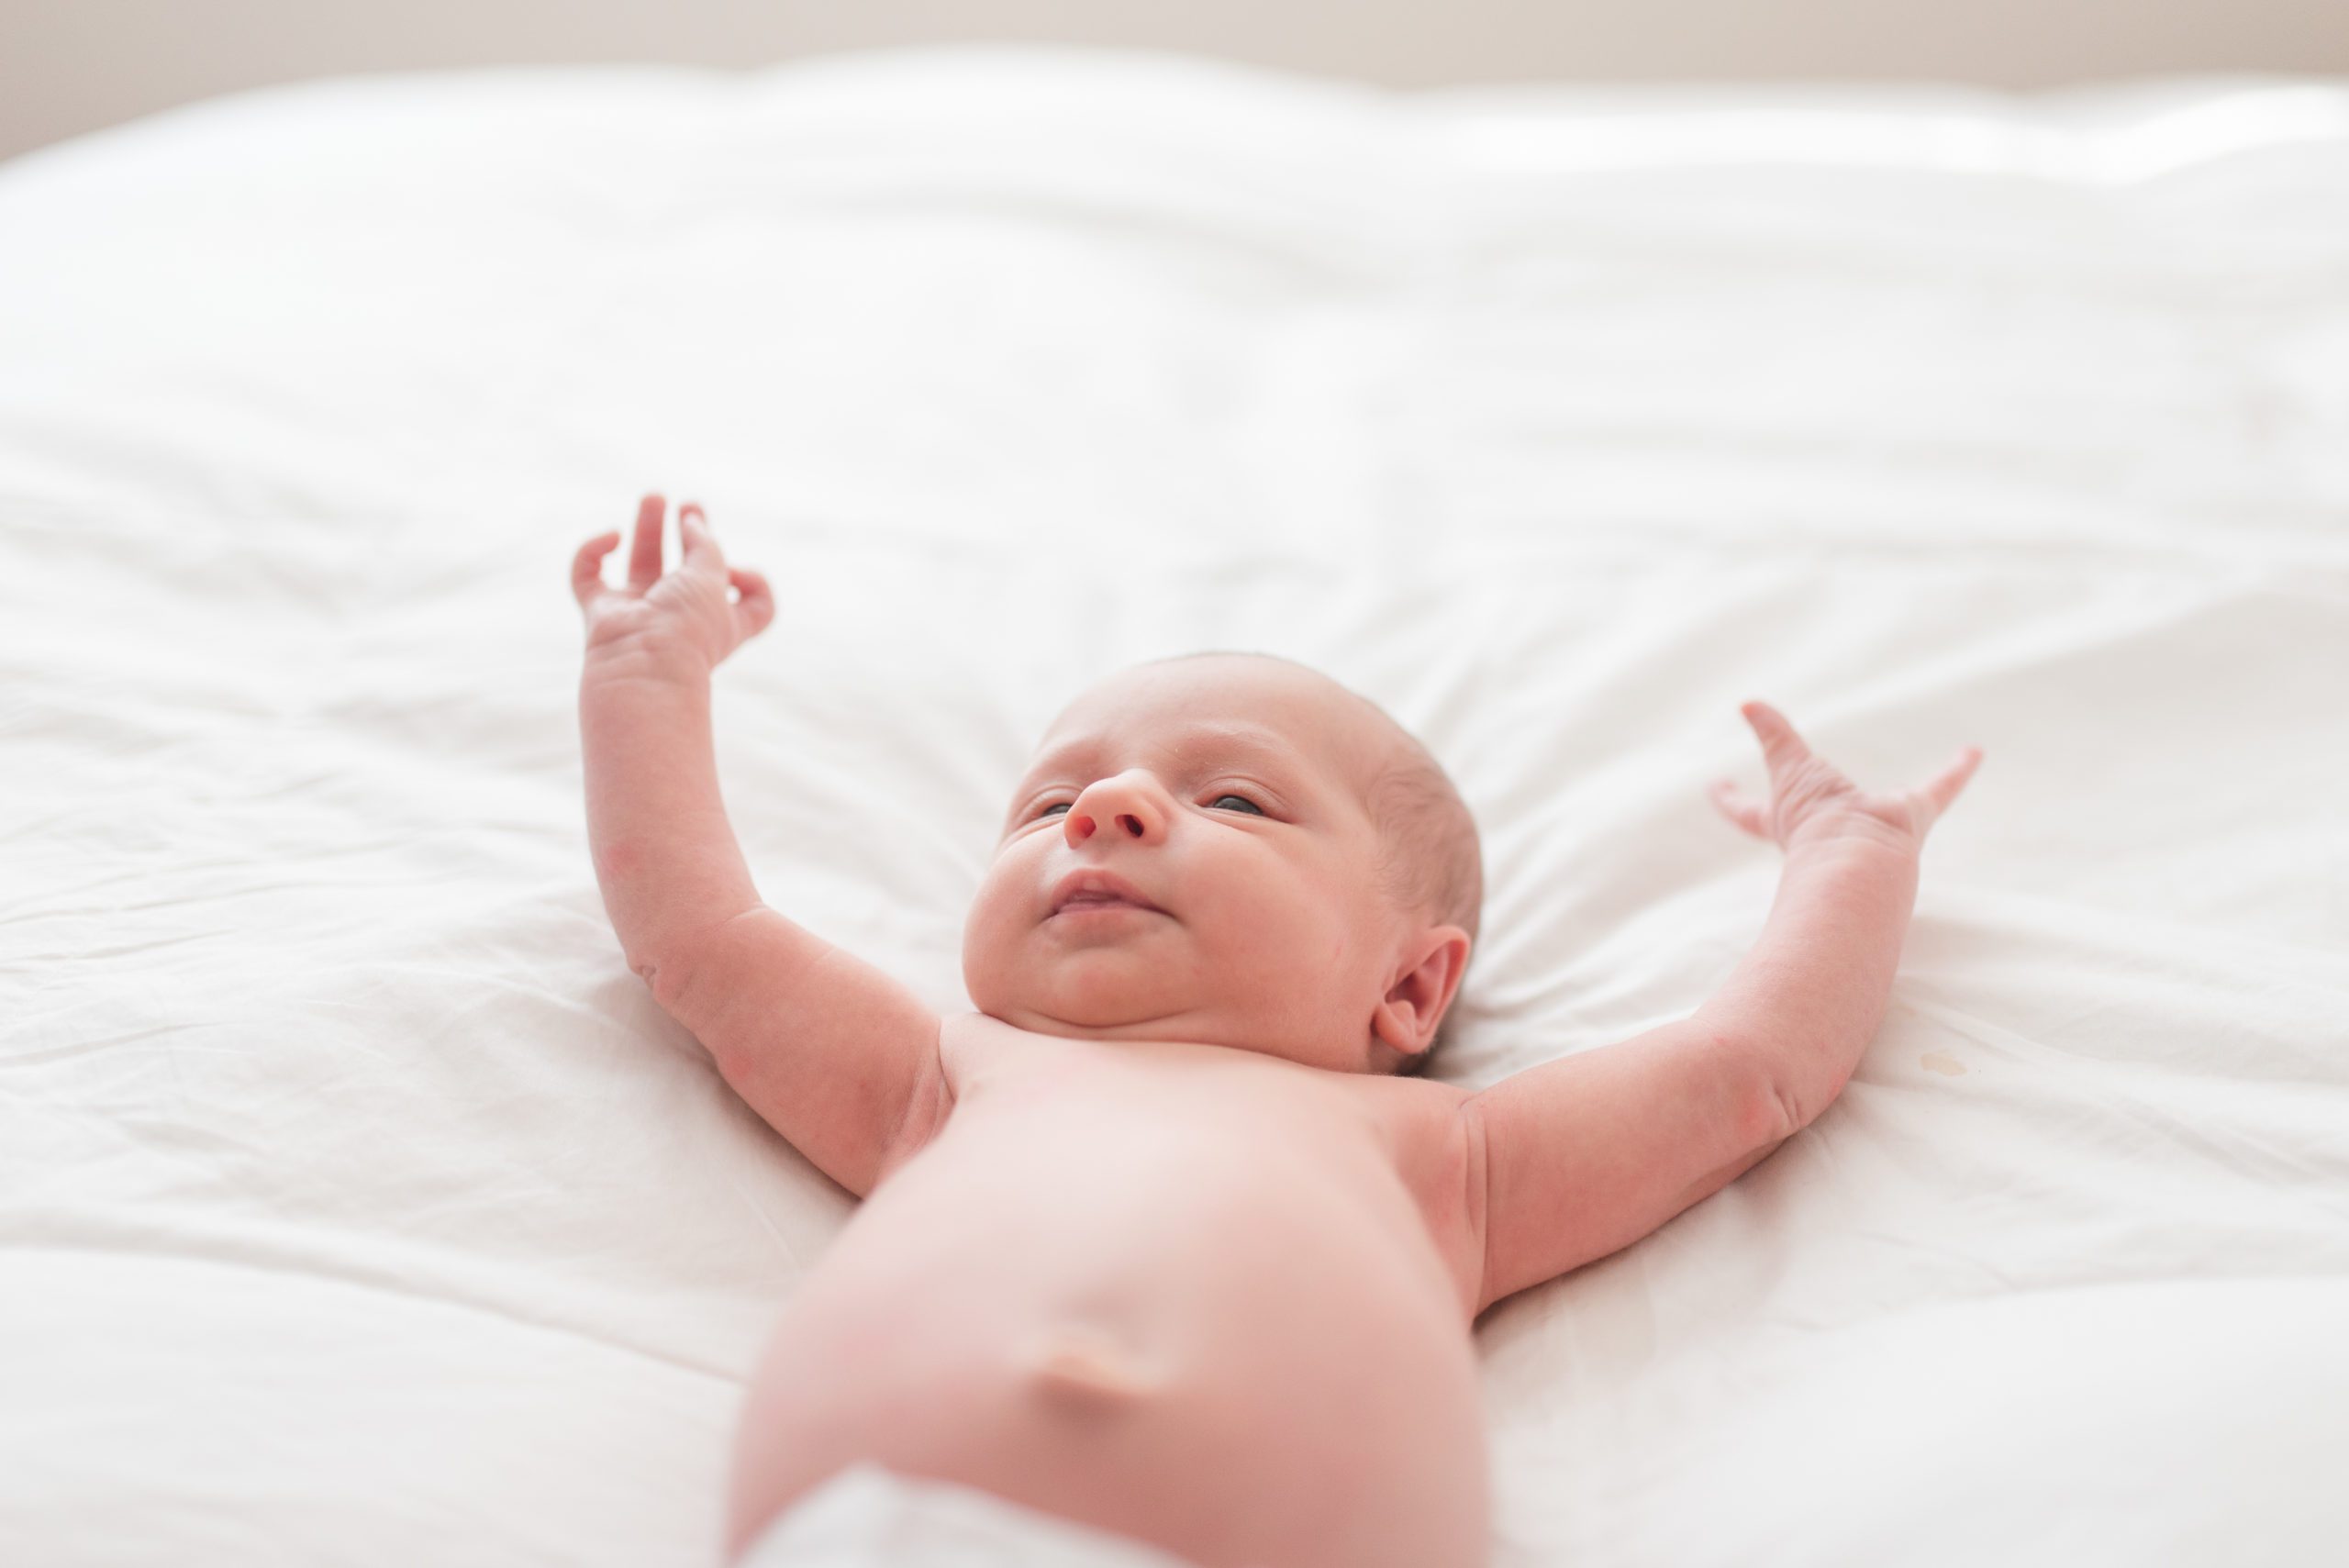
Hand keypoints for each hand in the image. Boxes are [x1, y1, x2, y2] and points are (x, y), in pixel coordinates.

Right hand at [571, 494, 774, 671]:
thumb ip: (706, 544)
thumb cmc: (688, 628)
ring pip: (642, 563)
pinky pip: (587, 575)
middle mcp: (680, 617)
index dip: (751, 579)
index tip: (737, 569)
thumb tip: (691, 520)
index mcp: (720, 619)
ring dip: (648, 527)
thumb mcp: (713, 576)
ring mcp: (638, 614)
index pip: (747, 602)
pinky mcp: (599, 612)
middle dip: (688, 533)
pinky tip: (612, 536)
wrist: (643, 667)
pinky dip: (593, 550)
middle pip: (686, 569)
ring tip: (654, 497)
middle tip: (688, 506)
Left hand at [1708, 700, 1982, 853]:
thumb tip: (1745, 702)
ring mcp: (1876, 822)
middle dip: (1821, 802)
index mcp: (1787, 818)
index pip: (1747, 811)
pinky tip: (1972, 753)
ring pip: (1887, 805)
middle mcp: (1831, 824)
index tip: (1714, 785)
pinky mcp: (1914, 814)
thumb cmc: (1815, 819)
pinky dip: (1956, 771)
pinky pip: (1939, 789)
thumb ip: (1771, 733)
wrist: (1858, 855)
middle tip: (1819, 788)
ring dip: (1903, 798)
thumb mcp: (1786, 765)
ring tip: (1909, 783)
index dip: (1730, 799)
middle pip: (1820, 812)